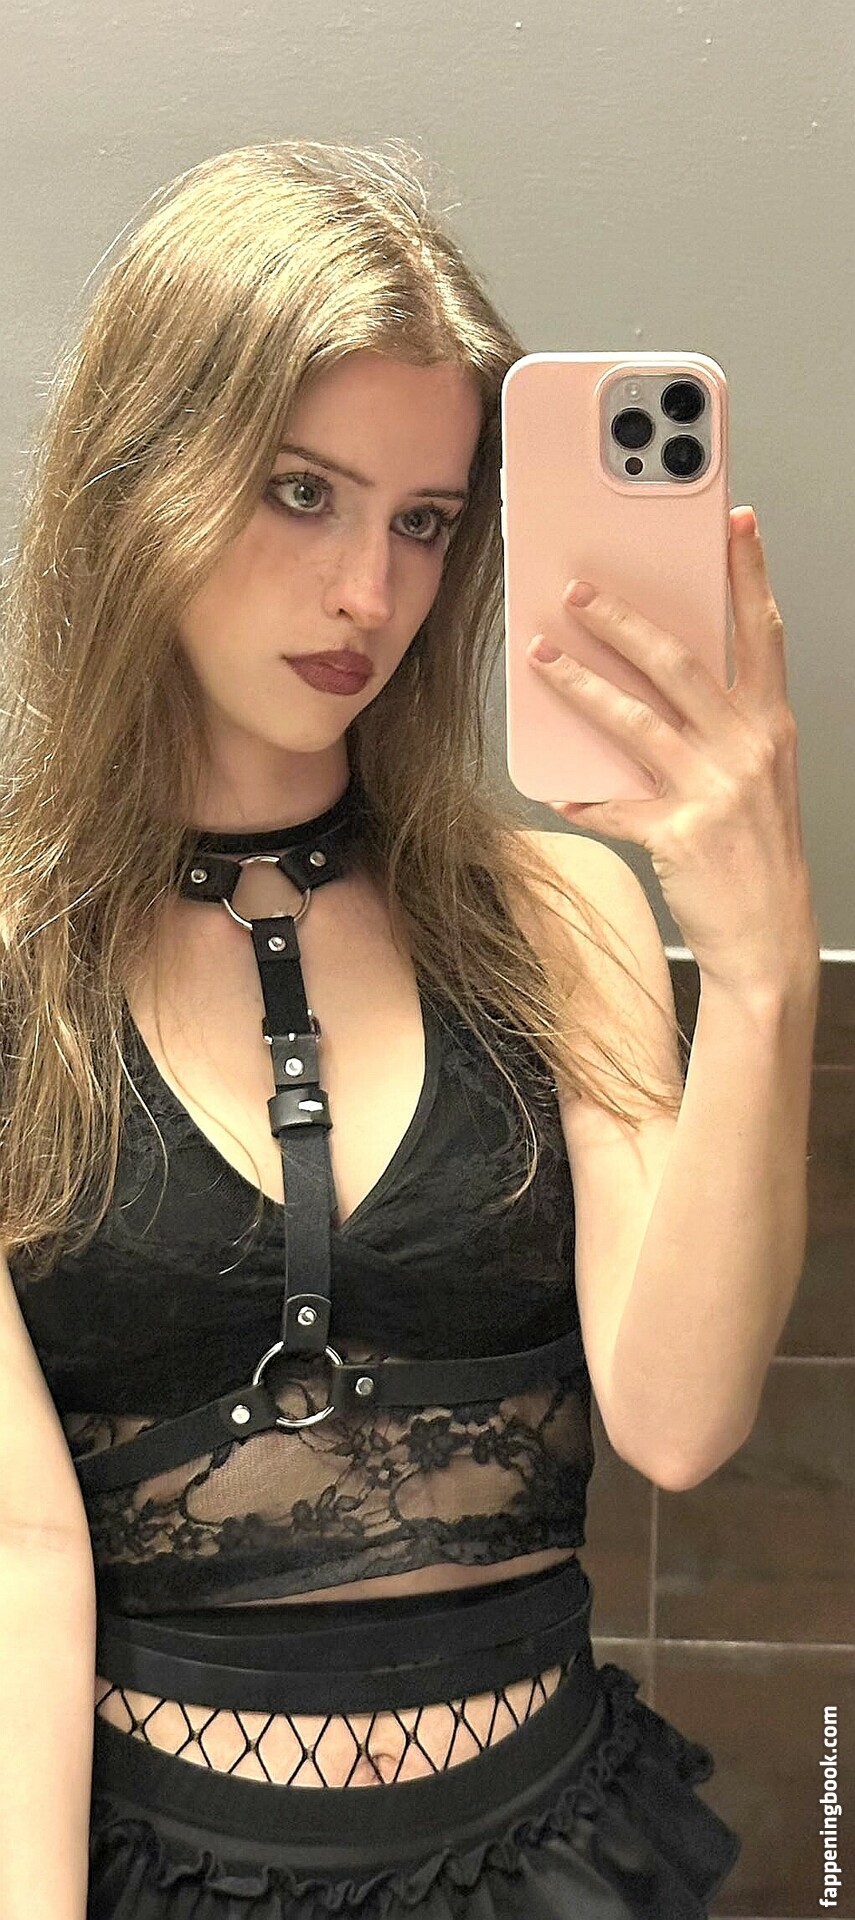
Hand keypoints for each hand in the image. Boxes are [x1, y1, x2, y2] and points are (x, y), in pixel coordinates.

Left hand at [527, 507, 818, 992]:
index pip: (761, 633)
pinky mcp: (678, 834)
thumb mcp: (757, 779)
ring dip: (581, 684)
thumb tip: (655, 688)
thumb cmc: (758, 854)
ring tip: (542, 658)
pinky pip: (614, 804)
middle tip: (578, 591)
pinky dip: (583, 796)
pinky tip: (556, 788)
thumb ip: (720, 729)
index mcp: (771, 727)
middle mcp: (748, 750)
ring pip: (635, 719)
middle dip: (624, 621)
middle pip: (680, 663)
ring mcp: (714, 791)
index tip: (735, 523)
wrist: (767, 937)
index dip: (749, 574)